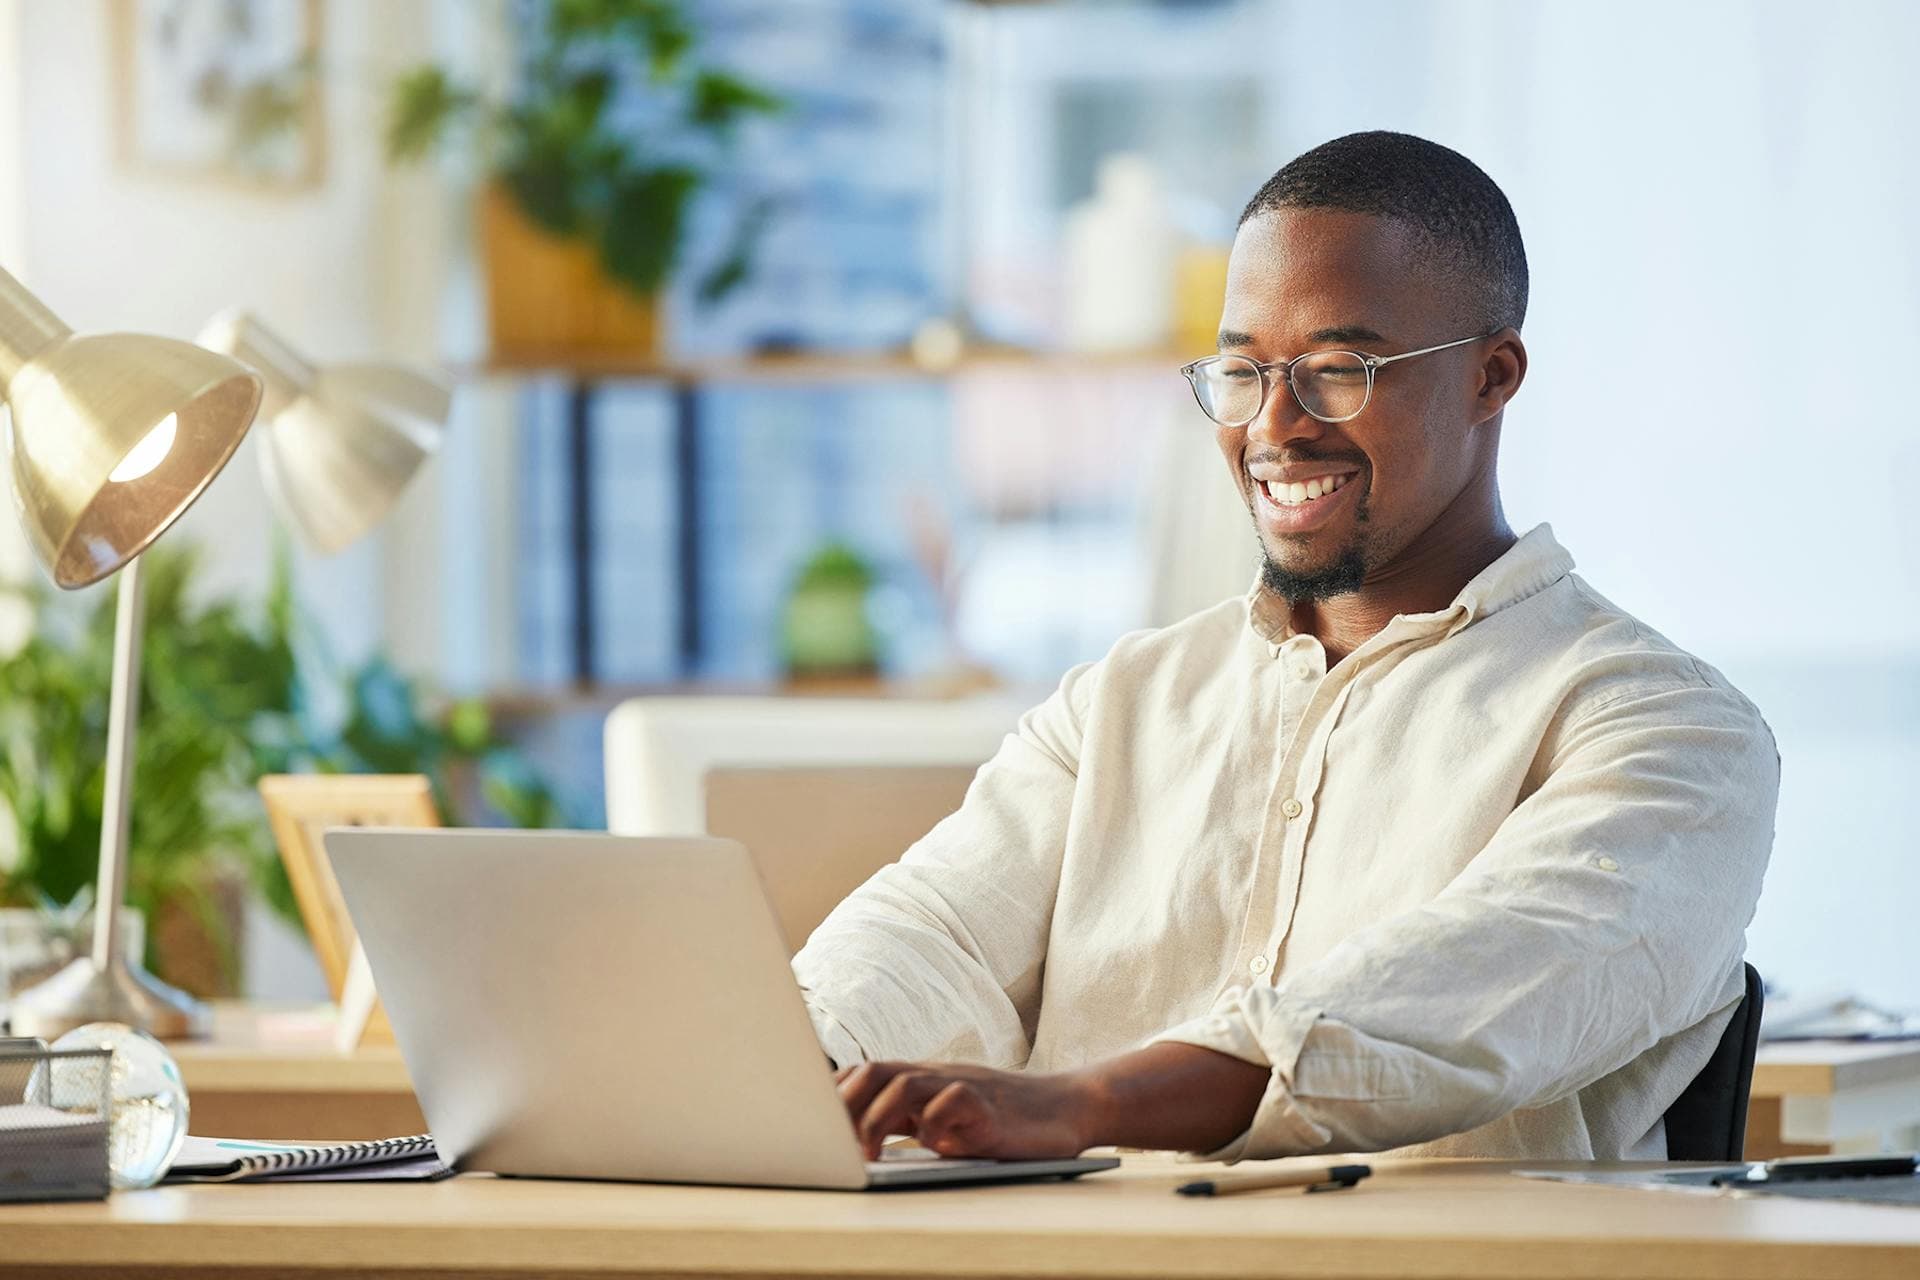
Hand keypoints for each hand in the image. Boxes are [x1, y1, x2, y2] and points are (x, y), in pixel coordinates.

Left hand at [835, 1060, 1098, 1160]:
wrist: (1068, 1108)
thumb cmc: (1003, 1121)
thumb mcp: (947, 1120)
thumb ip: (909, 1121)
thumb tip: (859, 1139)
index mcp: (922, 1080)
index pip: (865, 1074)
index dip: (832, 1094)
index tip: (807, 1124)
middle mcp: (937, 1077)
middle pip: (876, 1070)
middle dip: (844, 1105)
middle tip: (828, 1144)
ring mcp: (963, 1086)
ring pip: (906, 1082)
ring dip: (877, 1117)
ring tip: (867, 1154)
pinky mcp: (989, 1106)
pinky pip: (953, 1102)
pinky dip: (935, 1122)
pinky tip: (933, 1144)